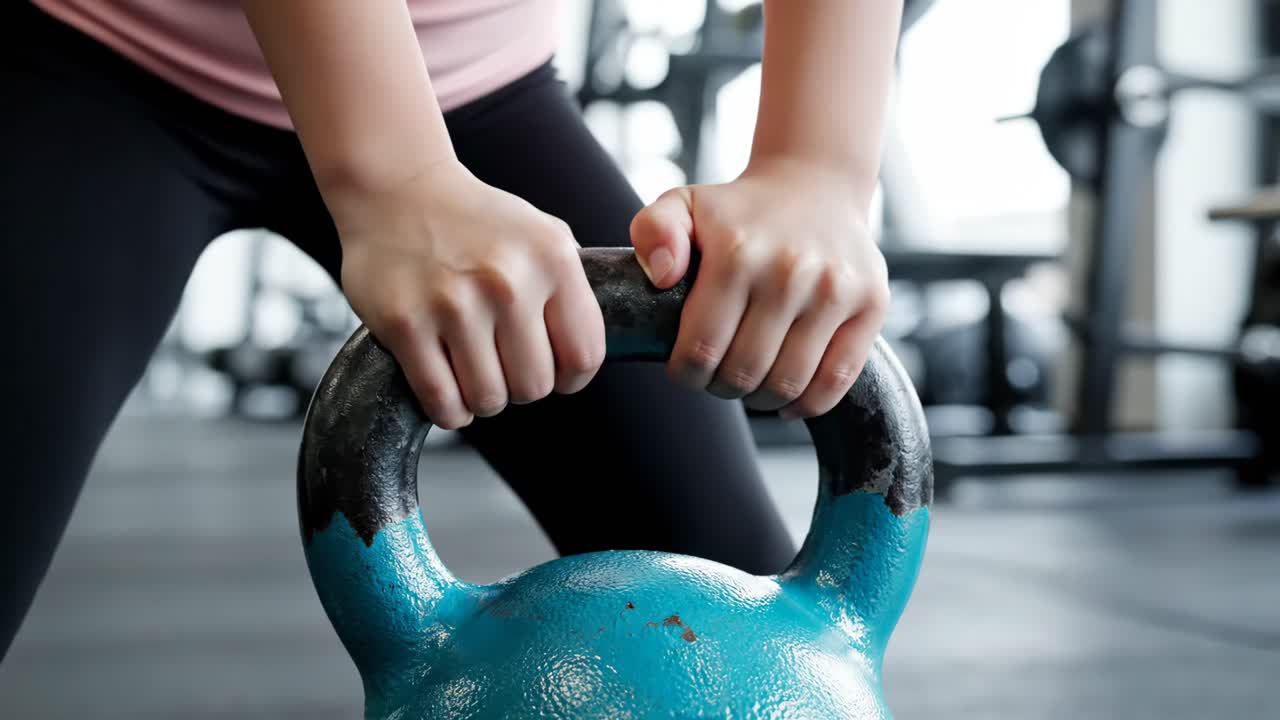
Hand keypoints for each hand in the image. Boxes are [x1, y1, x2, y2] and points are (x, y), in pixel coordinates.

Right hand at [334, 161, 604, 428]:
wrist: (397, 190)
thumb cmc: (476, 222)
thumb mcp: (544, 235)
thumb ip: (574, 288)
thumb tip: (598, 347)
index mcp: (552, 258)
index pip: (584, 355)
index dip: (571, 377)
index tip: (555, 372)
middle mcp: (507, 280)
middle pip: (534, 386)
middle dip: (522, 387)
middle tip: (504, 365)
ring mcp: (453, 303)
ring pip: (489, 399)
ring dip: (484, 398)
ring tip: (474, 371)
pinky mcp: (404, 324)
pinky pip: (442, 401)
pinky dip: (449, 409)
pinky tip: (448, 387)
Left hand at [629, 156, 888, 418]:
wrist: (815, 184)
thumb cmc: (739, 209)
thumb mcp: (682, 203)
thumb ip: (653, 232)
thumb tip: (662, 276)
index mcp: (736, 252)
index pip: (701, 349)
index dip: (687, 374)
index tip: (686, 368)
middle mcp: (789, 271)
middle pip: (744, 373)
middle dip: (721, 386)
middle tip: (717, 374)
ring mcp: (835, 289)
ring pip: (788, 384)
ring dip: (760, 398)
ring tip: (750, 380)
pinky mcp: (871, 304)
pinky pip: (837, 381)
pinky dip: (807, 403)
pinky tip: (786, 396)